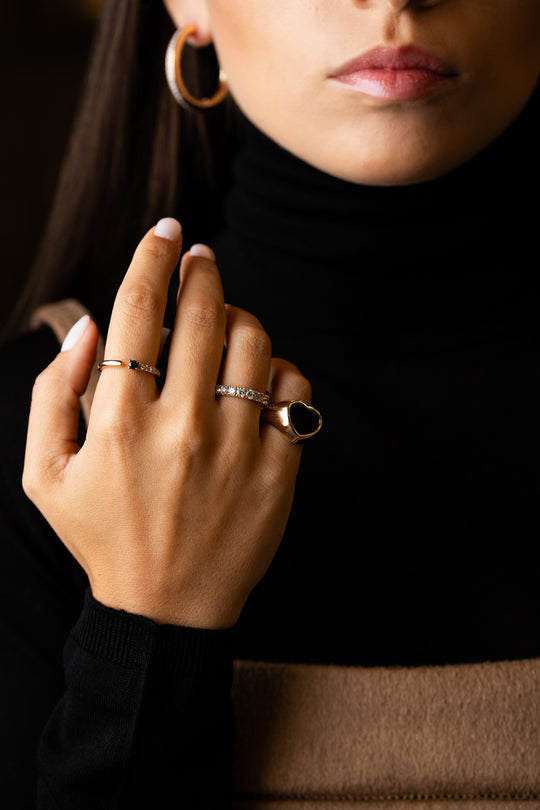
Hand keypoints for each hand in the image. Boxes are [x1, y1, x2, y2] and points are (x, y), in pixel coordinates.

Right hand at [23, 219, 310, 627]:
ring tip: (222, 325)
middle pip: (202, 312)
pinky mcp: (278, 470)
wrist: (168, 612)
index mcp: (119, 424)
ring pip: (253, 341)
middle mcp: (181, 428)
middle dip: (201, 270)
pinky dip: (277, 370)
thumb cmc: (102, 538)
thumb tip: (88, 326)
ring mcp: (236, 449)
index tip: (166, 231)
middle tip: (199, 259)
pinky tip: (255, 381)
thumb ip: (53, 393)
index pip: (136, 310)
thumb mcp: (46, 474)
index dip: (151, 256)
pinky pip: (293, 390)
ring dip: (238, 317)